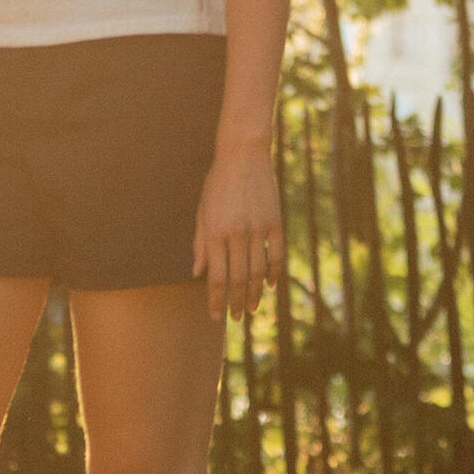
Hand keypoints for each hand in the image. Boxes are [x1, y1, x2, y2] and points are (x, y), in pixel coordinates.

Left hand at [193, 138, 284, 318]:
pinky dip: (274, 273)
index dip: (215, 300)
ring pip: (258, 272)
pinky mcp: (275, 222)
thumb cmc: (217, 185)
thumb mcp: (201, 212)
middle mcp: (235, 234)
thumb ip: (200, 244)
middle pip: (238, 279)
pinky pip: (276, 255)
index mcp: (213, 233)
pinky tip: (270, 287)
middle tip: (235, 318)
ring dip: (255, 294)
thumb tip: (197, 273)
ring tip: (251, 309)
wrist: (243, 155)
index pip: (215, 277)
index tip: (215, 316)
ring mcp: (257, 229)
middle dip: (236, 303)